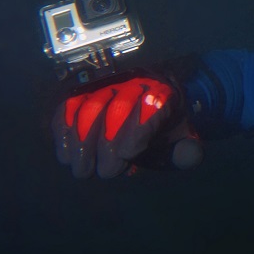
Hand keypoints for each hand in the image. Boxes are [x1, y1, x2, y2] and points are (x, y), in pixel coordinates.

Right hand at [53, 76, 201, 177]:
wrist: (150, 108)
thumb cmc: (164, 130)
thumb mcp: (181, 141)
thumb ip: (188, 151)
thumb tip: (191, 156)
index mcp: (164, 93)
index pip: (150, 107)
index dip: (137, 132)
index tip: (127, 155)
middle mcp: (133, 83)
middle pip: (116, 109)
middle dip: (107, 144)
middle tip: (106, 171)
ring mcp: (107, 85)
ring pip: (88, 108)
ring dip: (81, 142)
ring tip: (83, 170)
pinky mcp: (84, 93)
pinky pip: (68, 107)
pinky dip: (63, 131)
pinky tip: (66, 155)